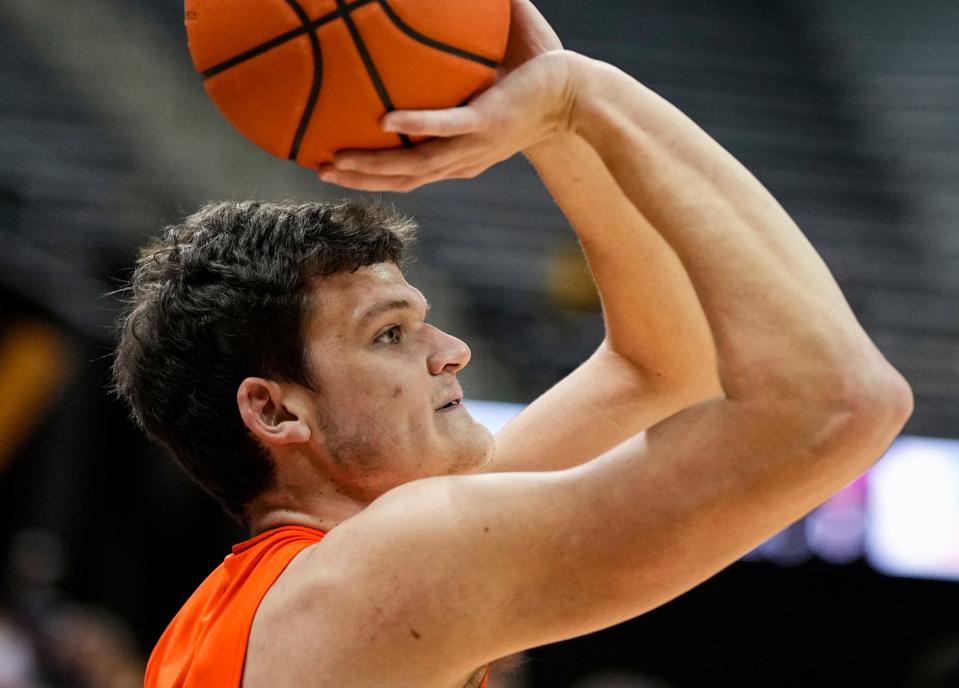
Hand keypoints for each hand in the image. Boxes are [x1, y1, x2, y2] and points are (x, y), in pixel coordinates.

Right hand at [318, 2, 573, 191]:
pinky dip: (417, 125)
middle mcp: (461, 160)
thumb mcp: (481, 90)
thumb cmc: (528, 89)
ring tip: (337, 160)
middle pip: (402, 180)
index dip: (371, 177)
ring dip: (375, 166)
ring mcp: (473, 145)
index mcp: (457, 157)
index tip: (336, 168)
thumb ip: (447, 79)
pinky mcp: (487, 122)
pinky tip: (386, 121)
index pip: (407, 174)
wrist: (576, 94)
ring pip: (416, 165)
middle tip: (320, 171)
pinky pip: (447, 125)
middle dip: (360, 181)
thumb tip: (418, 40)